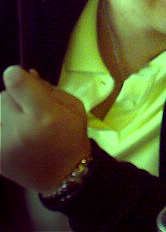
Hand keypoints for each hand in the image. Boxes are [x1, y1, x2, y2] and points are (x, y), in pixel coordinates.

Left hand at [0, 66, 90, 191]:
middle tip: (29, 112)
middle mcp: (19, 129)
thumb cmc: (72, 138)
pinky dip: (3, 127)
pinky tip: (13, 136)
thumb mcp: (73, 108)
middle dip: (14, 100)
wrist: (64, 176)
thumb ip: (49, 89)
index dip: (16, 76)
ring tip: (20, 125)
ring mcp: (2, 145)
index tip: (19, 78)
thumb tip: (26, 74)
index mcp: (44, 116)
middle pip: (2, 97)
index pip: (15, 83)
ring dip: (5, 115)